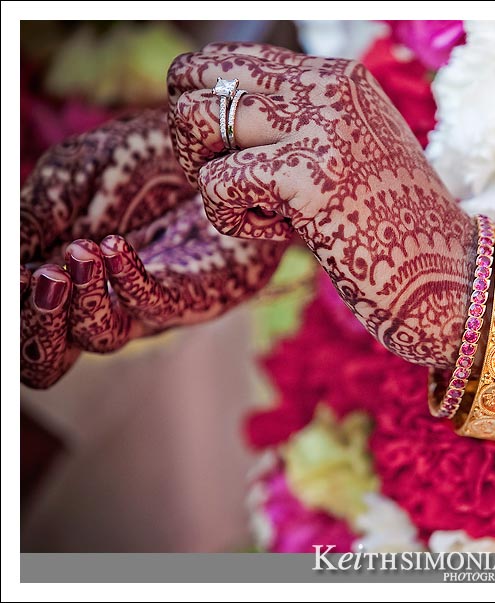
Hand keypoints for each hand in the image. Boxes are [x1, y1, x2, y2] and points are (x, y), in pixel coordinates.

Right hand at [21, 111, 282, 388]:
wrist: (223, 142)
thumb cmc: (146, 160)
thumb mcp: (75, 177)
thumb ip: (35, 217)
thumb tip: (8, 262)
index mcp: (67, 280)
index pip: (24, 322)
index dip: (15, 311)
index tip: (16, 272)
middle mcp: (103, 302)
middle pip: (50, 357)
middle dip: (33, 327)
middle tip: (34, 278)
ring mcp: (151, 303)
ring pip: (100, 338)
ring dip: (77, 303)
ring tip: (77, 254)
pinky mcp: (200, 293)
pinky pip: (156, 307)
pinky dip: (127, 280)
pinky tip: (112, 246)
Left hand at [168, 43, 474, 366]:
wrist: (451, 277)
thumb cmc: (398, 227)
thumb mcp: (354, 153)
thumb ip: (300, 122)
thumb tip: (215, 108)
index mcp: (339, 78)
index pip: (228, 59)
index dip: (203, 104)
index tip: (228, 152)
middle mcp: (328, 87)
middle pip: (197, 79)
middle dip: (193, 138)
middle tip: (230, 182)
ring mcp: (321, 128)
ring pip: (196, 121)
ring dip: (208, 176)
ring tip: (259, 210)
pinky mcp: (309, 178)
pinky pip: (216, 184)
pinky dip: (232, 219)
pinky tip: (280, 235)